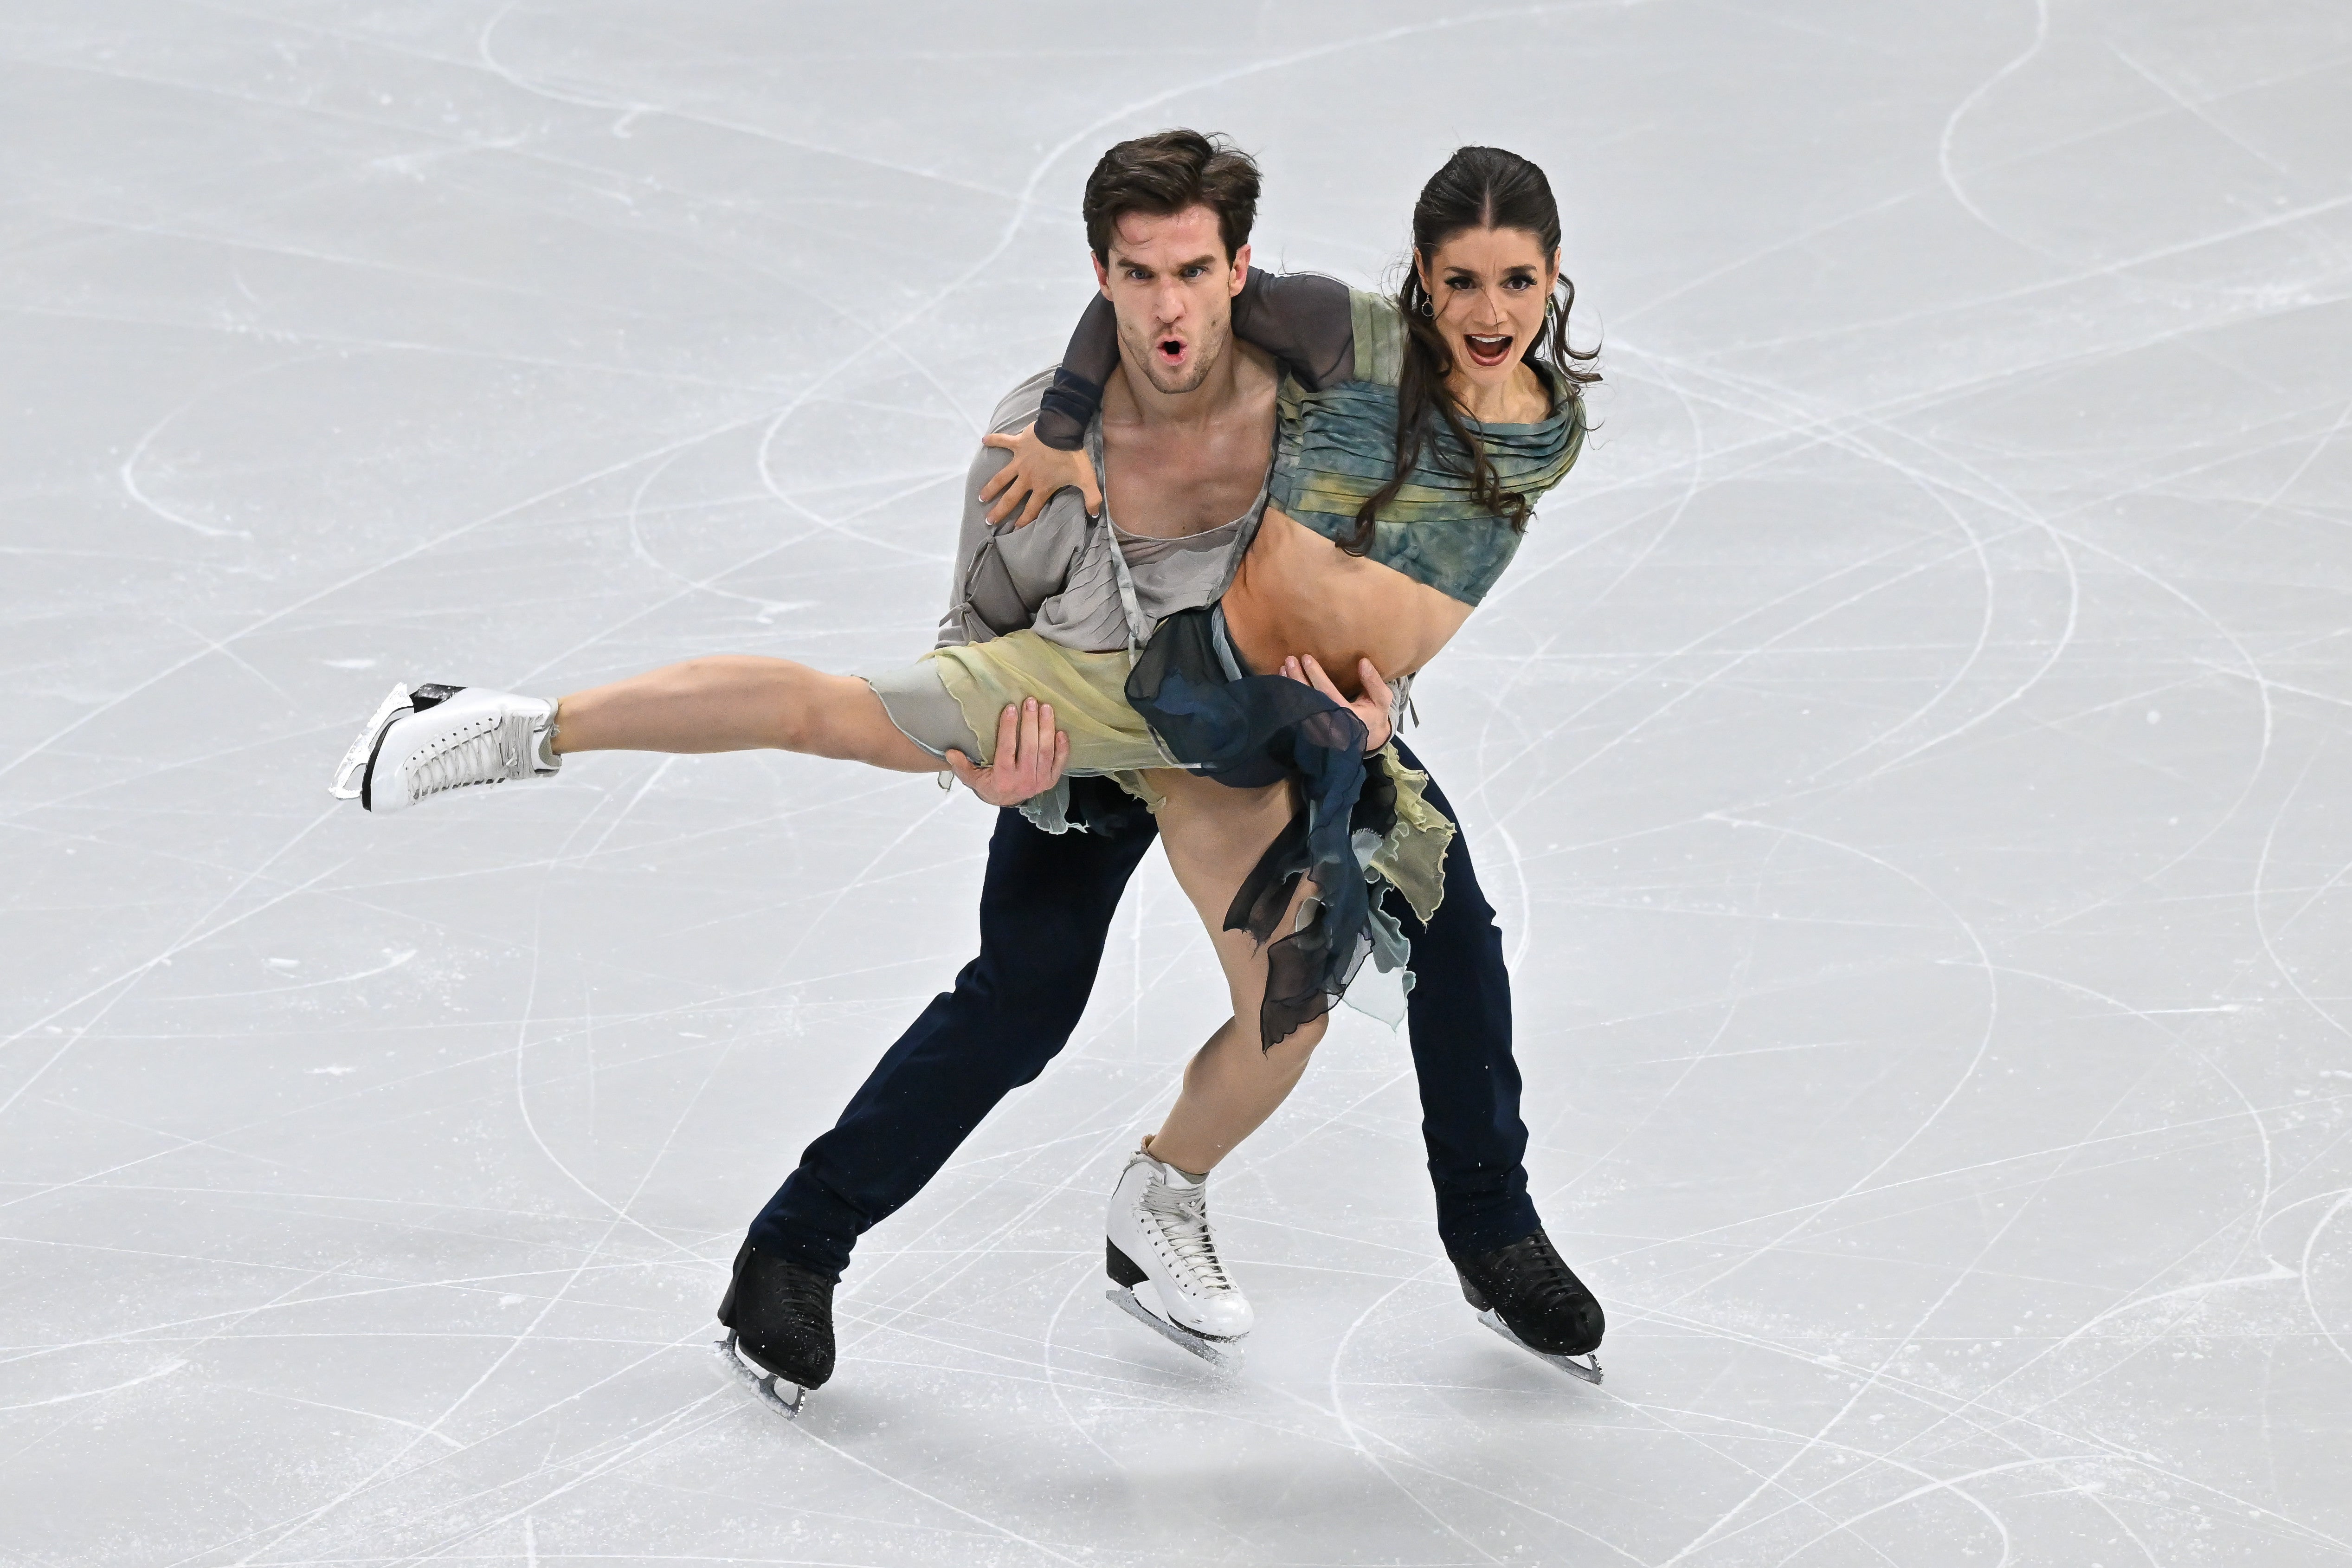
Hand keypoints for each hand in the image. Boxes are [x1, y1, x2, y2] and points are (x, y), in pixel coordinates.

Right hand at [946, 697, 1069, 805]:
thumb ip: (961, 766)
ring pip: (1045, 752)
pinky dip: (1062, 748)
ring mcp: (1039, 781)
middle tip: (1031, 702)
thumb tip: (950, 752)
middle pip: (1029, 748)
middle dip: (1031, 723)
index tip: (1011, 708)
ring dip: (1047, 728)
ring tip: (1046, 708)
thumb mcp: (971, 777)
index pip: (1007, 749)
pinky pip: (1059, 763)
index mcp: (1003, 778)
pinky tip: (1061, 731)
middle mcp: (1023, 780)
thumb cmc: (989, 782)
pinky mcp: (1051, 781)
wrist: (1006, 800)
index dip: (1009, 728)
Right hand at [978, 422, 1100, 525]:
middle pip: (1011, 498)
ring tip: (981, 496)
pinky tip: (983, 441)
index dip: (1024, 520)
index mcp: (1042, 487)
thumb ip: (1092, 499)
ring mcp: (1020, 461)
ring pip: (1001, 477)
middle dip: (1000, 510)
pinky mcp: (1017, 444)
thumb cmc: (1072, 456)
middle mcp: (1027, 478)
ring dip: (991, 487)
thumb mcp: (1087, 479)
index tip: (1014, 529)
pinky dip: (993, 440)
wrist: (1062, 430)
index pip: (1032, 509)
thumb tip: (1095, 515)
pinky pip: (1002, 441)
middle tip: (988, 520)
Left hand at [1280, 654, 1393, 753]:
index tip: (1306, 659)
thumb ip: (1374, 683)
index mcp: (1348, 717)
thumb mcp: (1382, 699)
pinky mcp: (1314, 729)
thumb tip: (1363, 662)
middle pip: (1310, 700)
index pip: (1327, 694)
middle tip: (1289, 660)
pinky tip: (1284, 681)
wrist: (1369, 736)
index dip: (1316, 676)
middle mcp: (1331, 724)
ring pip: (1301, 708)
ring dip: (1291, 687)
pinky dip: (1290, 697)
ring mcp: (1320, 729)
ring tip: (1283, 668)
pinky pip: (1299, 713)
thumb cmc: (1375, 714)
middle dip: (1298, 679)